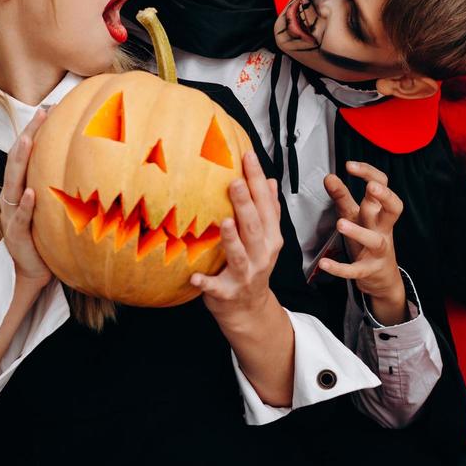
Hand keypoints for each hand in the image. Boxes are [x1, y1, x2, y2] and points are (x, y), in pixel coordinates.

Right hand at [0, 108, 52, 286]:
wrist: (35, 271)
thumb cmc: (47, 236)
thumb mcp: (57, 207)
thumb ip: (66, 187)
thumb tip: (97, 164)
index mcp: (21, 188)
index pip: (25, 154)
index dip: (34, 131)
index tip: (48, 109)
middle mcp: (12, 197)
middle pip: (16, 161)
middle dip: (27, 135)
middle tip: (40, 113)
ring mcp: (11, 215)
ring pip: (13, 183)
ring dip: (20, 161)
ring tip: (29, 141)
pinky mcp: (15, 235)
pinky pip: (19, 217)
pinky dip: (25, 206)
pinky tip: (32, 194)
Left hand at [190, 151, 282, 321]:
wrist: (248, 308)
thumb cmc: (253, 267)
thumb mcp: (266, 238)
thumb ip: (269, 211)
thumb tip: (270, 181)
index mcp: (270, 238)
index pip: (266, 204)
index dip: (258, 180)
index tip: (248, 157)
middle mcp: (261, 254)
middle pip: (255, 226)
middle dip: (246, 204)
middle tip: (235, 181)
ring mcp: (246, 275)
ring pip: (240, 256)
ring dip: (232, 239)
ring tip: (224, 221)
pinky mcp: (228, 292)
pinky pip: (216, 287)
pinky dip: (206, 282)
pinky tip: (195, 276)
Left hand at [319, 161, 406, 318]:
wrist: (382, 277)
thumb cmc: (368, 239)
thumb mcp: (355, 215)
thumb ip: (341, 197)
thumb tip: (329, 176)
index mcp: (378, 211)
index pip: (382, 185)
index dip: (369, 173)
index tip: (350, 165)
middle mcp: (382, 228)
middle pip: (394, 208)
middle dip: (385, 196)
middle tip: (371, 187)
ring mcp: (378, 250)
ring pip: (375, 240)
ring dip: (359, 232)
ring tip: (340, 224)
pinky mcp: (369, 270)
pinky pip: (356, 270)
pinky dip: (341, 268)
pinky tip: (325, 264)